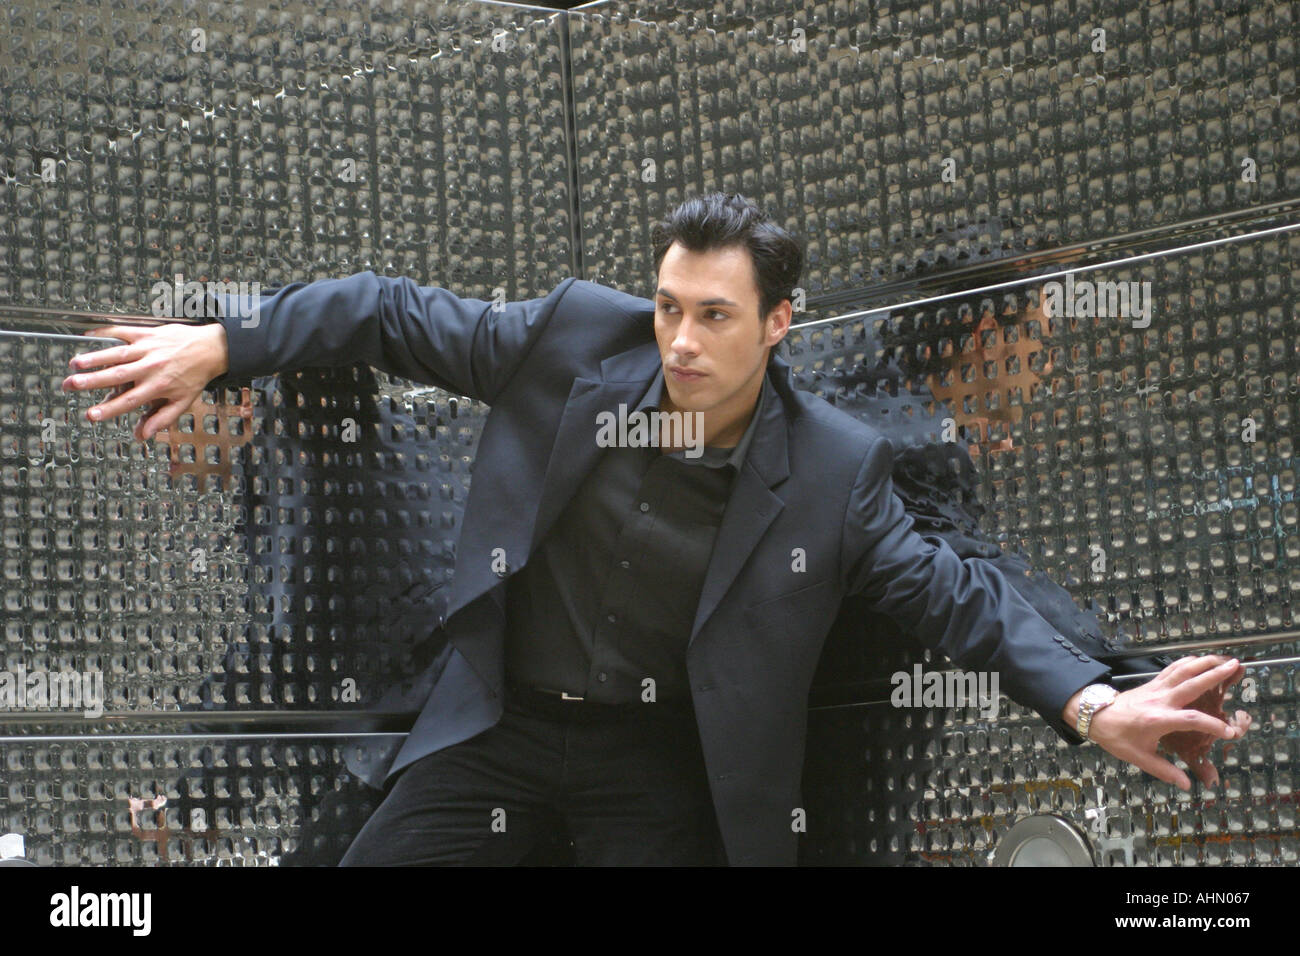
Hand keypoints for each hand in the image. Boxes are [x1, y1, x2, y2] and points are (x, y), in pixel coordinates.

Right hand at [61, 323, 229, 441]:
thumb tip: (142, 435)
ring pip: (117, 354)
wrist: (211, 349)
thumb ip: (161, 419)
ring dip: (95, 358)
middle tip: (70, 385)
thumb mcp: (183, 402)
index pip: (129, 401)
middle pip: (117, 376)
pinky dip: (105, 332)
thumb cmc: (195, 376)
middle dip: (92, 381)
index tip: (91, 414)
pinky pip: (123, 332)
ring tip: (75, 364)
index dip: (109, 409)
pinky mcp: (147, 333)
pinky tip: (88, 335)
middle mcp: (151, 368)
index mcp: (158, 387)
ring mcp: (148, 349)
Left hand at [1071, 655, 1251, 790]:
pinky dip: (1187, 662)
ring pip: (1182, 671)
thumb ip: (1164, 771)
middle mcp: (1160, 700)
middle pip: (1191, 684)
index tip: (1229, 732)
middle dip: (1214, 675)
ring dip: (1203, 663)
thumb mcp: (1139, 758)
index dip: (1212, 725)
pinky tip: (1200, 659)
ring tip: (1223, 658)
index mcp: (1158, 719)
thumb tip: (1186, 785)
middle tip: (1235, 667)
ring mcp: (1156, 688)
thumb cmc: (1116, 737)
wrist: (1095, 715)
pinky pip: (1172, 669)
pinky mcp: (1152, 683)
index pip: (1192, 719)